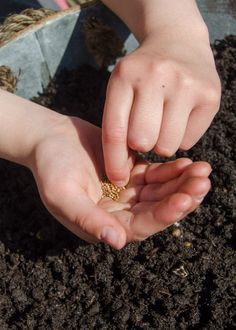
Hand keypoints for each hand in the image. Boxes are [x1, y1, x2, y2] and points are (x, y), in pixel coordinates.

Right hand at [30, 117, 210, 248]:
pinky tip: (187, 163)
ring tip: (202, 170)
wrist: (50, 138)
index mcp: (104, 223)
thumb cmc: (50, 167)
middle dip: (182, 198)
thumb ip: (88, 219)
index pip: (140, 226)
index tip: (184, 200)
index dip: (163, 215)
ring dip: (182, 183)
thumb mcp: (63, 194)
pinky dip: (172, 171)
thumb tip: (116, 242)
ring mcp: (128, 192)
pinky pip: (157, 175)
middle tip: (203, 183)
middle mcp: (119, 212)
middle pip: (157, 210)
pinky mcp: (132, 174)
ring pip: (161, 192)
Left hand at [102, 29, 220, 185]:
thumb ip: (118, 125)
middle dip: (141, 144)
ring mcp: (186, 84)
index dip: (114, 161)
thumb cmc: (144, 75)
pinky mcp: (209, 95)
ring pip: (167, 146)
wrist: (178, 42)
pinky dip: (181, 137)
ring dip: (162, 143)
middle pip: (142, 141)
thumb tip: (121, 174)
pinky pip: (188, 141)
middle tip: (145, 131)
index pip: (115, 131)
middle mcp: (156, 76)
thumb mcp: (122, 88)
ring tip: (163, 123)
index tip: (116, 179)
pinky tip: (180, 116)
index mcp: (125, 76)